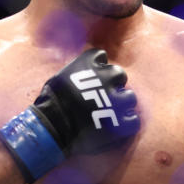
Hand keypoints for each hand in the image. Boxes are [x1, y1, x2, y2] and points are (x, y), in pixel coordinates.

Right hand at [0, 49, 139, 181]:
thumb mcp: (59, 78)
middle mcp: (106, 77)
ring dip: (122, 104)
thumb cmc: (50, 103)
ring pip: (130, 97)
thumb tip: (81, 73)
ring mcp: (115, 99)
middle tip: (104, 95)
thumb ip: (75, 73)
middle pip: (119, 74)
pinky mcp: (120, 121)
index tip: (92, 75)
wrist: (53, 127)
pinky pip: (133, 119)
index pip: (100, 56)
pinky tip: (118, 126)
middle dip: (113, 84)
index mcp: (89, 64)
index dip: (97, 66)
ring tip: (112, 112)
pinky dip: (127, 123)